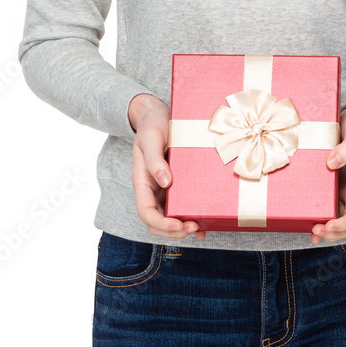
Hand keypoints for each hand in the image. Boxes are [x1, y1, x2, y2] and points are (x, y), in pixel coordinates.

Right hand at [128, 93, 205, 240]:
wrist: (159, 115)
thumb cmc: (153, 125)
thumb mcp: (150, 138)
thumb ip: (154, 159)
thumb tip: (165, 182)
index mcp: (142, 181)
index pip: (145, 212)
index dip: (161, 223)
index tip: (178, 224)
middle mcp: (151, 190)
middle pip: (156, 222)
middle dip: (173, 231)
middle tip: (193, 228)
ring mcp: (163, 190)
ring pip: (168, 219)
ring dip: (182, 229)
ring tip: (200, 229)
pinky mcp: (176, 186)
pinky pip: (180, 207)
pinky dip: (190, 218)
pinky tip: (203, 223)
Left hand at [309, 100, 345, 245]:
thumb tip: (332, 162)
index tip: (329, 225)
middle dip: (335, 232)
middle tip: (315, 232)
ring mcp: (345, 191)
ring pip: (340, 220)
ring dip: (327, 230)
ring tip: (310, 233)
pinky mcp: (333, 188)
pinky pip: (328, 208)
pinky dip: (320, 218)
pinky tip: (306, 223)